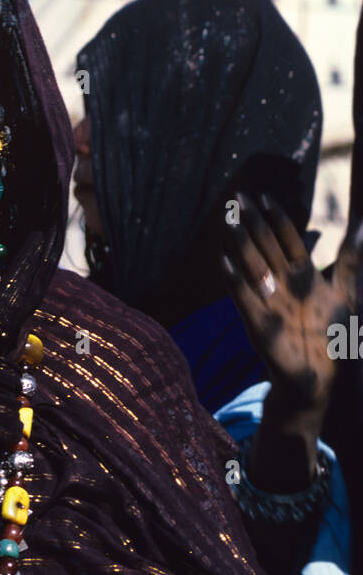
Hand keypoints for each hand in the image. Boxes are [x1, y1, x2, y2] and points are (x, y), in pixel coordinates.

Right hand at [220, 190, 353, 417]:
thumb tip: (360, 229)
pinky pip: (244, 299)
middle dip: (253, 223)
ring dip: (241, 244)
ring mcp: (270, 304)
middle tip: (237, 198)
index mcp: (304, 276)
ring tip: (229, 222)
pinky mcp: (260, 325)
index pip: (288, 240)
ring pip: (254, 267)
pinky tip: (224, 263)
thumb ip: (348, 261)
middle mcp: (284, 286)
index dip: (278, 219)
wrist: (319, 378)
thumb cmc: (332, 337)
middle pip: (266, 247)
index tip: (265, 196)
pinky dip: (235, 282)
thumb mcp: (346, 293)